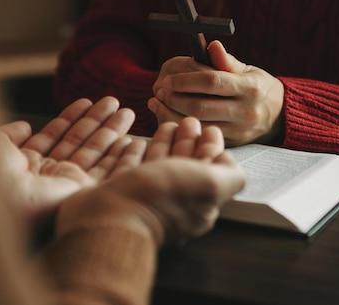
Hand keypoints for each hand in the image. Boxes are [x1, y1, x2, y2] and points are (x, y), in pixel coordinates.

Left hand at [0, 96, 135, 222]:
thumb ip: (9, 134)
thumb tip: (24, 126)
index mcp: (25, 163)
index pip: (54, 136)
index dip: (70, 118)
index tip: (86, 102)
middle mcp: (47, 174)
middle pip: (78, 142)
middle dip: (97, 121)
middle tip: (113, 101)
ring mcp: (65, 184)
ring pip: (93, 153)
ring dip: (110, 131)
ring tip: (127, 111)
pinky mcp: (81, 192)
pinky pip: (104, 171)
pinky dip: (118, 155)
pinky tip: (129, 139)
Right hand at [54, 117, 245, 246]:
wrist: (108, 216)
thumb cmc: (160, 198)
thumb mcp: (209, 183)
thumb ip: (229, 175)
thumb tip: (230, 164)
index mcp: (197, 204)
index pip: (208, 172)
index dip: (210, 149)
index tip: (209, 129)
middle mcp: (170, 204)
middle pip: (183, 166)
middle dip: (188, 142)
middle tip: (189, 121)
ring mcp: (141, 199)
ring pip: (156, 165)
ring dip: (164, 143)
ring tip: (167, 124)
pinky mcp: (114, 192)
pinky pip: (128, 169)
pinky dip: (134, 153)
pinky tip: (134, 141)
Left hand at [148, 40, 283, 145]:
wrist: (279, 116)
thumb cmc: (258, 88)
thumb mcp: (248, 71)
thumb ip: (226, 61)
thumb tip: (212, 46)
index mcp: (250, 87)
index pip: (211, 82)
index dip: (186, 80)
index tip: (169, 79)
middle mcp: (246, 111)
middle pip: (201, 106)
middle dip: (175, 98)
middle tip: (160, 91)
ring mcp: (239, 131)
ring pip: (198, 125)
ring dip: (172, 114)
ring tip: (158, 103)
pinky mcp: (232, 144)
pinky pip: (201, 136)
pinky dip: (182, 126)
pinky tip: (168, 116)